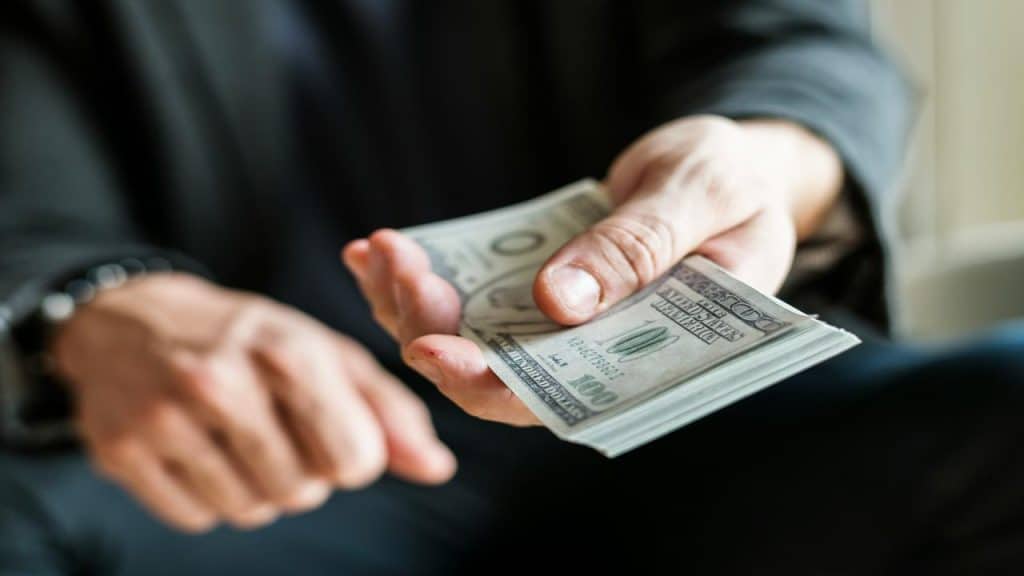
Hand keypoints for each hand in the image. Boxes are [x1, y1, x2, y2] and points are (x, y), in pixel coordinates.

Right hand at [54, 274, 454, 532]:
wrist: (129, 320)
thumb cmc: (247, 338)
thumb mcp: (323, 351)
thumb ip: (387, 410)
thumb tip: (438, 468)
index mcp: (287, 349)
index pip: (355, 459)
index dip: (353, 454)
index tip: (332, 430)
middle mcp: (222, 380)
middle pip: (304, 490)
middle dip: (304, 470)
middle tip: (277, 427)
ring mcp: (164, 417)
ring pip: (252, 509)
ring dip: (259, 487)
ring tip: (240, 438)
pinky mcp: (122, 451)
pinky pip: (198, 518)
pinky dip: (209, 497)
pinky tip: (200, 450)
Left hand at [343, 115, 840, 424]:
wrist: (727, 167)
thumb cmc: (733, 182)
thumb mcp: (702, 196)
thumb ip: (639, 246)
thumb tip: (558, 303)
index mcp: (655, 358)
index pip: (564, 400)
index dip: (492, 388)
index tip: (431, 351)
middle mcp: (598, 356)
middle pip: (500, 375)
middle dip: (435, 331)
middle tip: (401, 267)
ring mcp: (562, 325)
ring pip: (473, 338)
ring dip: (413, 303)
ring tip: (379, 250)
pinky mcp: (537, 289)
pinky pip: (472, 295)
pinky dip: (419, 277)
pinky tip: (374, 250)